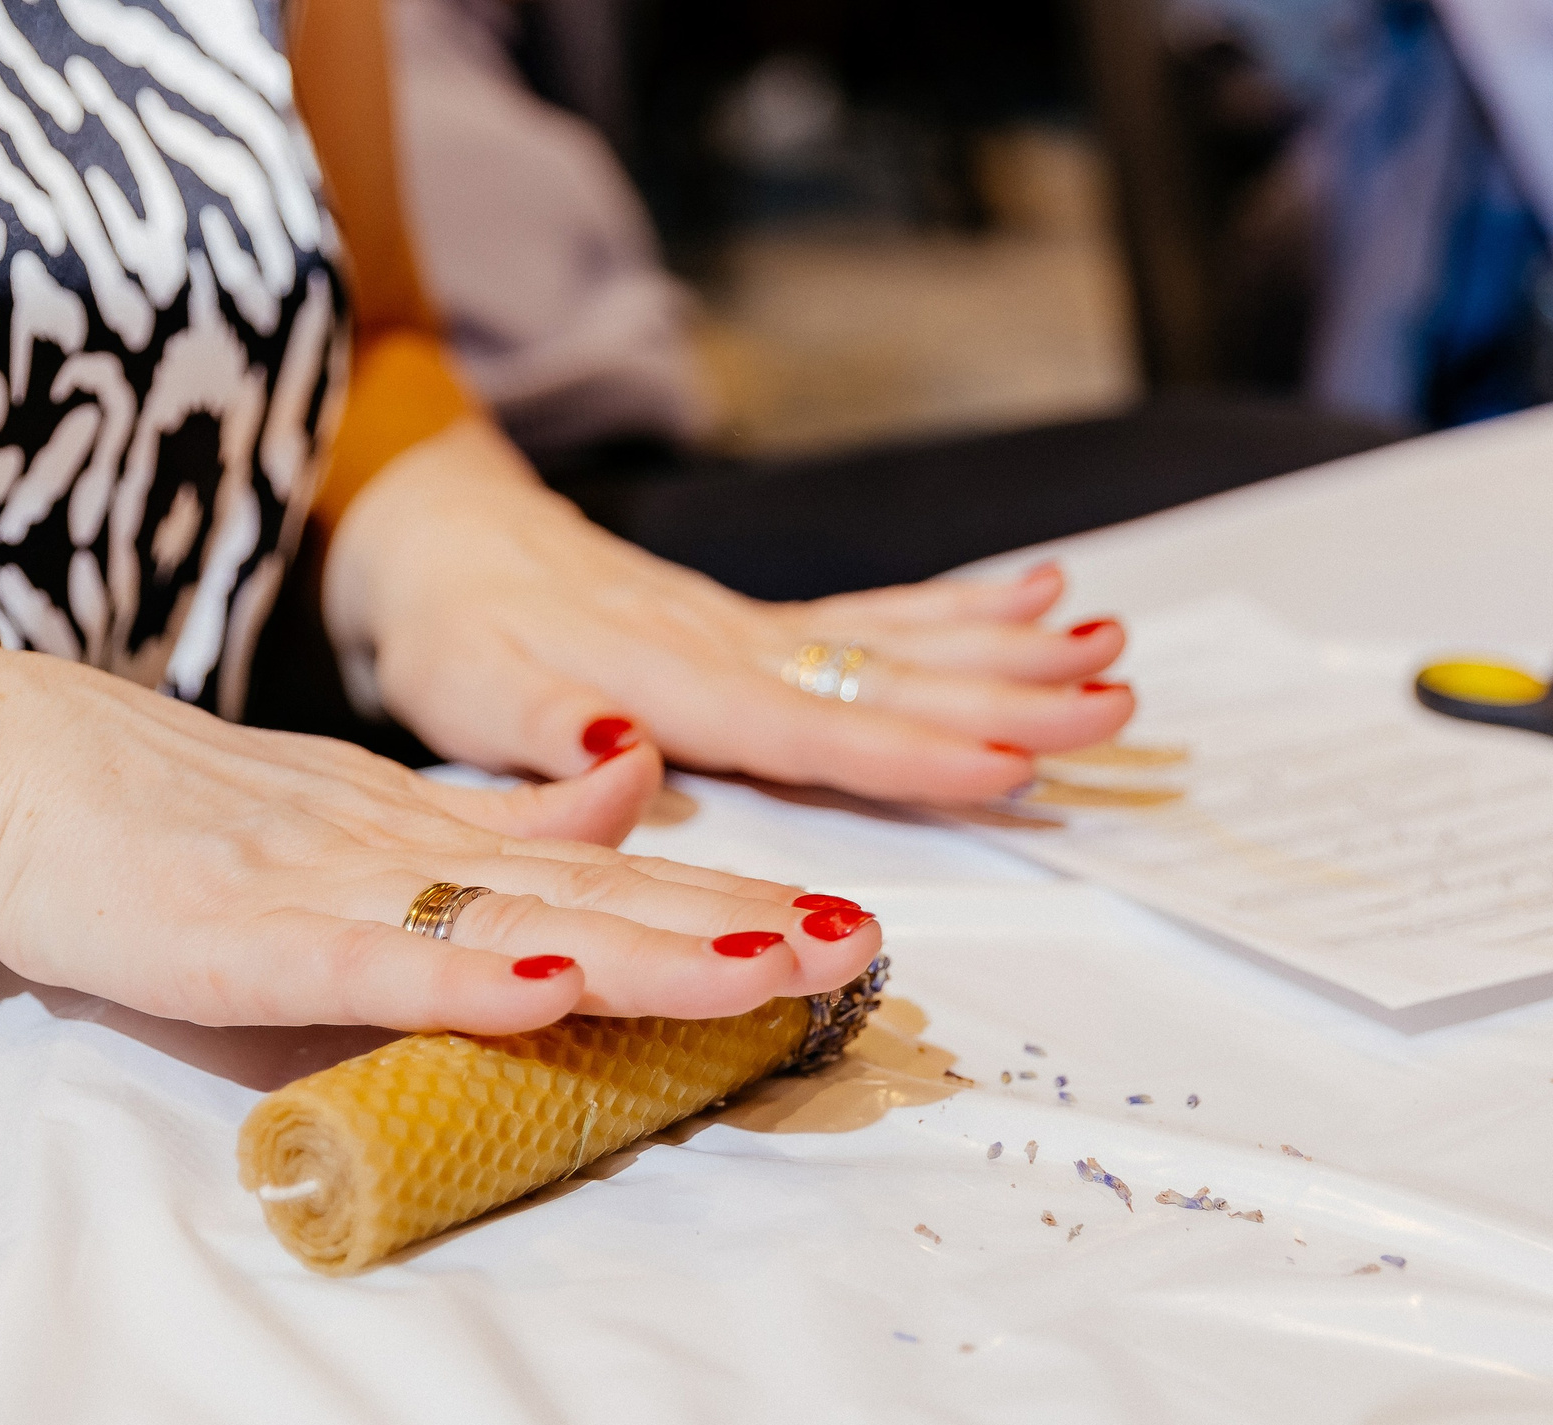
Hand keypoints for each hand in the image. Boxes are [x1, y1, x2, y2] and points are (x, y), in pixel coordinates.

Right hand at [0, 650, 882, 1033]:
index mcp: (433, 837)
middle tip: (863, 947)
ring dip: (645, 948)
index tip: (847, 922)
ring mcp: (326, 889)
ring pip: (509, 924)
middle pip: (593, 901)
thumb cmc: (170, 810)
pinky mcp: (238, 935)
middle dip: (733, 929)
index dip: (727, 903)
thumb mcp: (356, 813)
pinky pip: (365, 962)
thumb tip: (628, 794)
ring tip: (768, 965)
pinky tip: (547, 988)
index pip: (606, 879)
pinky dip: (458, 977)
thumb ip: (490, 825)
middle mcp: (405, 855)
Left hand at [323, 421, 1134, 803]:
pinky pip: (871, 619)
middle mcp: (729, 649)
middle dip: (1008, 694)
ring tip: (1108, 644)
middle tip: (1114, 699)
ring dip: (1006, 649)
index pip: (809, 727)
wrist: (439, 533)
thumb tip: (629, 754)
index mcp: (669, 680)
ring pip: (899, 643)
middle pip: (887, 679)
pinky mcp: (754, 626)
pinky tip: (1035, 596)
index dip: (907, 753)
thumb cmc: (452, 628)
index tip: (1005, 762)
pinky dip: (955, 612)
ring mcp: (751, 630)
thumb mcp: (467, 690)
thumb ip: (550, 728)